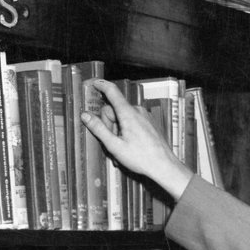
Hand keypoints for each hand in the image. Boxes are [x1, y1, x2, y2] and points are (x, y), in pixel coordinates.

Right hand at [80, 78, 193, 201]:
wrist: (164, 166)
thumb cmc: (141, 158)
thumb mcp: (114, 146)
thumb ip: (99, 129)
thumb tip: (85, 116)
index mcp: (128, 114)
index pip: (112, 92)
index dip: (102, 86)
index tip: (94, 83)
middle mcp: (137, 111)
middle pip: (115, 111)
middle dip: (109, 125)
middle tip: (110, 144)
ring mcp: (145, 117)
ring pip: (123, 118)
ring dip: (118, 132)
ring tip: (120, 151)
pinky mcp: (149, 123)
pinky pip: (133, 123)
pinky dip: (126, 133)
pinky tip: (128, 148)